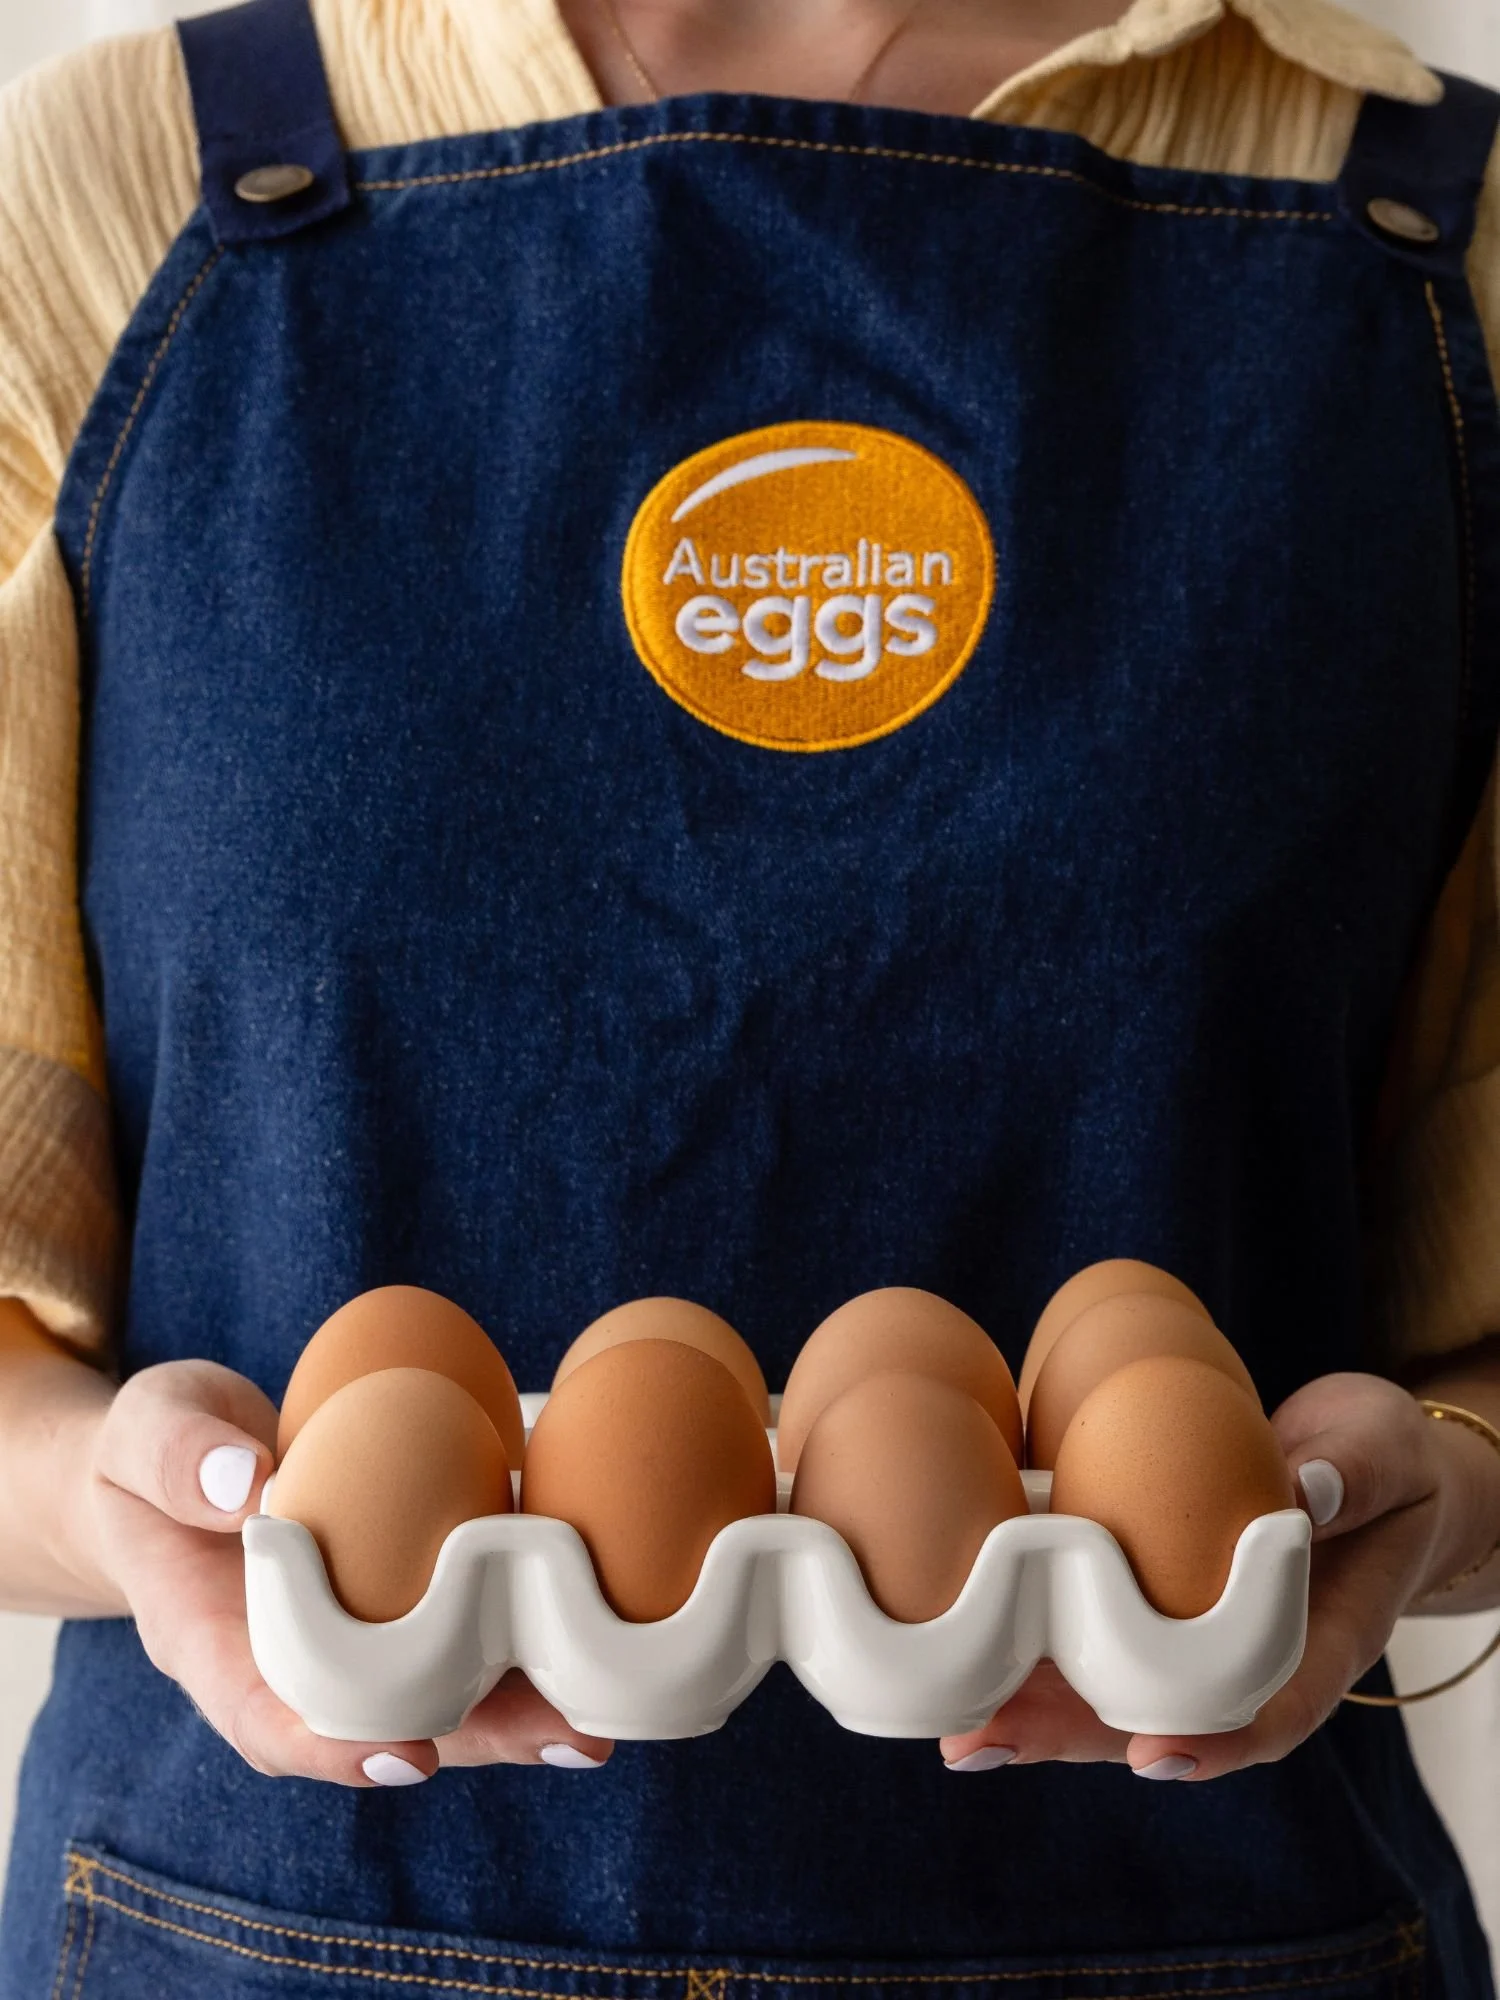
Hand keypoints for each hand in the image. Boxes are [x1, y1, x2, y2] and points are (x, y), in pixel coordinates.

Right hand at [73, 1361, 612, 1784]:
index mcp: (216, 1644)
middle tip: (571, 1735)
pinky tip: (605, 1624)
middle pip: (387, 1721)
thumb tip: (249, 1482)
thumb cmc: (158, 1451)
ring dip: (525, 1704)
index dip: (335, 1744)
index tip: (405, 1752)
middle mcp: (299, 1663)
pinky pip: (466, 1626)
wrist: (185, 1458)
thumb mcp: (146, 1431)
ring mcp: (359, 1637)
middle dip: (482, 1738)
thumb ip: (178, 1455)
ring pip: (444, 1689)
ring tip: (610, 1709)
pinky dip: (529, 1630)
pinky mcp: (406, 1597)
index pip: (267, 1716)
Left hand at [939, 1370, 1499, 1780]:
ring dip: (1026, 1705)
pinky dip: (1022, 1635)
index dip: (1213, 1738)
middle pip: (1156, 1714)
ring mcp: (1185, 1630)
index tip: (1152, 1751)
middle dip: (1067, 1736)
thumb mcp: (1386, 1451)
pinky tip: (951, 1636)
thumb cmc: (1382, 1463)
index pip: (1272, 1708)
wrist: (1359, 1463)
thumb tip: (1304, 1489)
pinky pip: (1084, 1625)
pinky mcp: (1145, 1592)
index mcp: (1315, 1639)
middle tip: (979, 1741)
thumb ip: (1355, 1470)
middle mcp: (1238, 1653)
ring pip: (1104, 1686)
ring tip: (949, 1724)